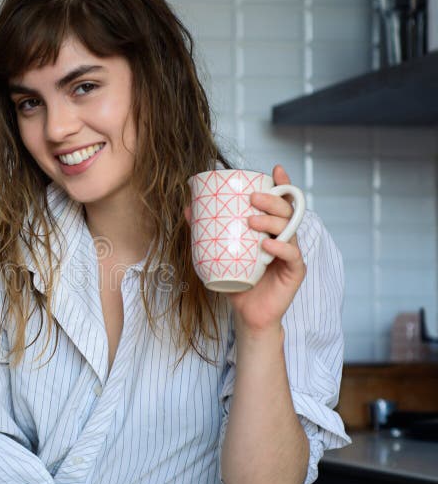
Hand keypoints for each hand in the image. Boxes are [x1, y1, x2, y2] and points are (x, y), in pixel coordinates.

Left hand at [184, 165, 305, 335]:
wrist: (247, 313)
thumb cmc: (236, 281)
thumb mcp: (220, 253)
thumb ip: (208, 231)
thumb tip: (188, 209)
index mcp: (271, 228)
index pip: (280, 202)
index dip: (281, 184)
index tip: (274, 170)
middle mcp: (285, 236)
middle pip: (286, 211)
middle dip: (272, 200)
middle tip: (253, 198)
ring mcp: (292, 253)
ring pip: (290, 229)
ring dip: (273, 221)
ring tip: (253, 221)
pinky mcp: (295, 271)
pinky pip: (292, 255)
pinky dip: (281, 248)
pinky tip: (266, 245)